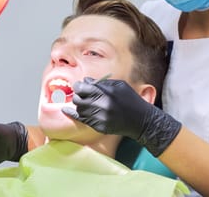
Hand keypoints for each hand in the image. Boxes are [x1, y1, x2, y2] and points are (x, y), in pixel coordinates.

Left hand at [61, 77, 180, 156]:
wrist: (141, 120)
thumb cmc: (130, 99)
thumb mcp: (119, 85)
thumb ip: (101, 83)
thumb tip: (85, 81)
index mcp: (106, 93)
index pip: (82, 88)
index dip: (78, 86)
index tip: (79, 85)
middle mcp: (102, 106)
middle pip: (78, 99)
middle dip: (78, 95)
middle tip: (81, 93)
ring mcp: (100, 118)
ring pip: (79, 109)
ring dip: (79, 104)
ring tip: (84, 101)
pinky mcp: (99, 127)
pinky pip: (82, 120)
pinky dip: (74, 114)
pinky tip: (66, 110)